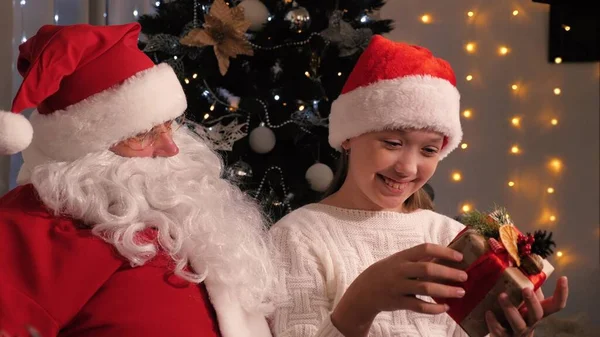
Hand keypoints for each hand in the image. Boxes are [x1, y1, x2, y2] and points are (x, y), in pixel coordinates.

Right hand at [331, 243, 466, 336]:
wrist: (363, 292)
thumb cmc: (385, 273)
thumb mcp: (397, 261)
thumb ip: (417, 259)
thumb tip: (442, 256)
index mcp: (401, 257)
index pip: (425, 249)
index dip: (443, 252)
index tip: (459, 257)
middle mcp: (399, 270)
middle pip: (427, 269)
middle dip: (448, 273)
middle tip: (464, 277)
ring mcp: (398, 287)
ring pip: (425, 288)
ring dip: (445, 291)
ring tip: (461, 292)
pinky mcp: (398, 302)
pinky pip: (418, 306)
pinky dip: (433, 308)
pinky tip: (445, 308)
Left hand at [485, 276, 568, 336]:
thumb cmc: (515, 315)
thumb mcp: (523, 303)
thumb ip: (525, 289)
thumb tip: (523, 266)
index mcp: (537, 312)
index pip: (555, 305)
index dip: (562, 293)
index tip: (563, 278)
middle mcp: (531, 322)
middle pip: (537, 314)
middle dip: (532, 301)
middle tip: (526, 289)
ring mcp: (518, 331)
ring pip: (518, 323)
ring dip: (510, 310)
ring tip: (501, 296)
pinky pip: (500, 331)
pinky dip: (494, 322)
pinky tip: (488, 312)